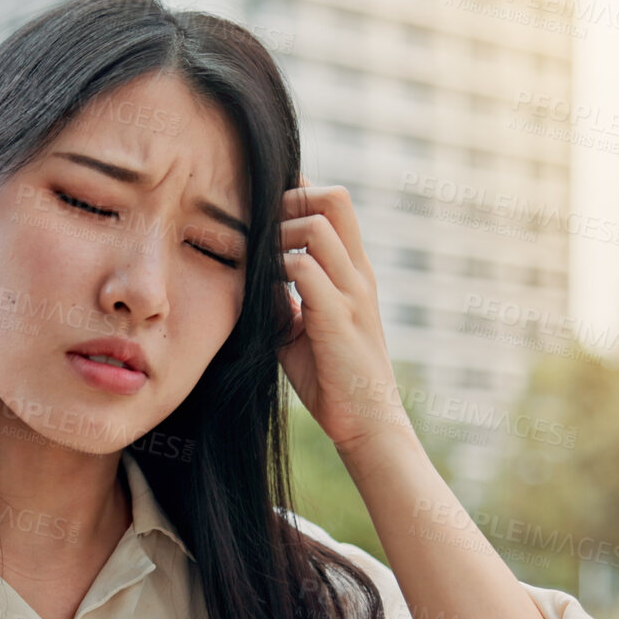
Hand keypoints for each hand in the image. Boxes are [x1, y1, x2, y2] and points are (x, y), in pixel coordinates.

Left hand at [278, 173, 414, 456]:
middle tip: (262, 231)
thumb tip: (251, 275)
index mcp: (352, 271)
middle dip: (291, 201)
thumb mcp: (301, 327)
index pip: (333, 205)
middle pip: (334, 198)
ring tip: (260, 265)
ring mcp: (352, 292)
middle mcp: (357, 273)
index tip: (265, 213)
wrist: (366, 423)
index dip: (298, 195)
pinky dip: (276, 271)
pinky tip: (263, 293)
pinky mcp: (339, 318)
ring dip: (278, 236)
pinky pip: (304, 270)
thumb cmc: (332, 378)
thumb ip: (282, 298)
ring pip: (316, 226)